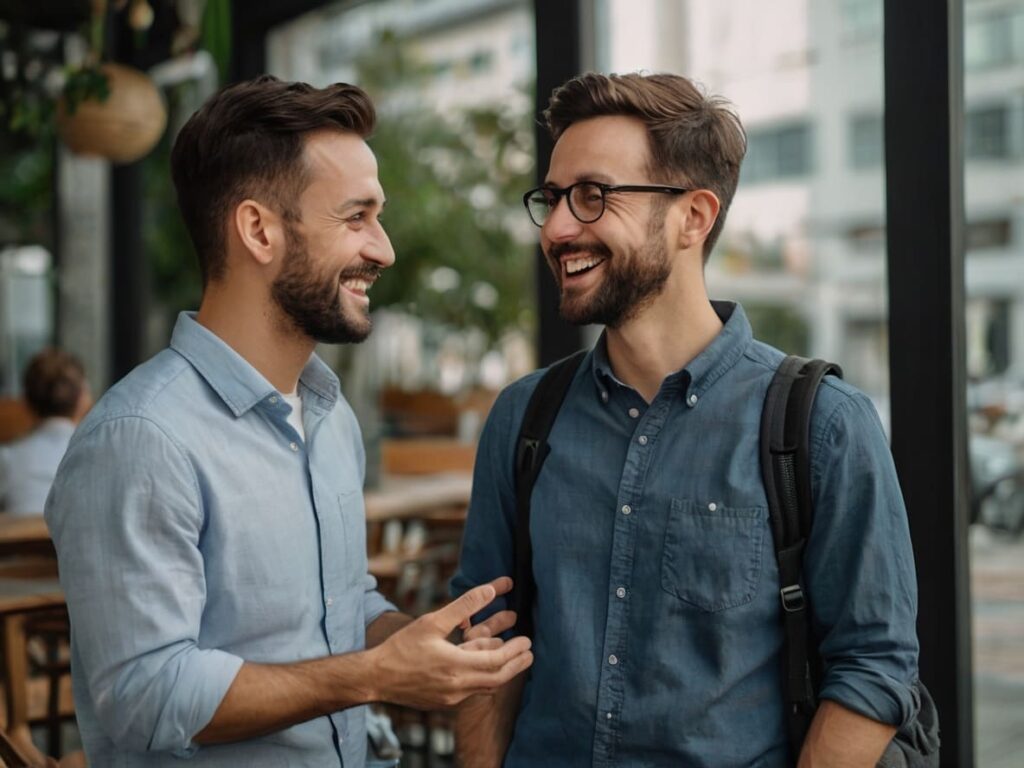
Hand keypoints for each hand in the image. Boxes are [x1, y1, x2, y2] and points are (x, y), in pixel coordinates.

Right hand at [369, 577, 532, 709]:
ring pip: (485, 687)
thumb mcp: (433, 622)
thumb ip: (464, 605)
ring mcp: (450, 698)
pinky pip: (472, 692)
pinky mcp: (443, 702)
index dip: (515, 651)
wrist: (375, 678)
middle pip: (497, 679)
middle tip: (528, 653)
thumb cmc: (401, 648)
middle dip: (516, 666)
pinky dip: (483, 679)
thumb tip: (490, 590)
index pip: (497, 662)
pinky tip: (483, 668)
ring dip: (501, 673)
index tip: (526, 641)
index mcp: (456, 667)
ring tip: (510, 658)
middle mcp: (457, 688)